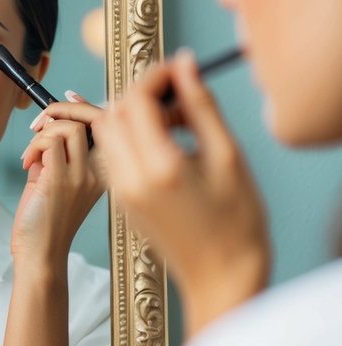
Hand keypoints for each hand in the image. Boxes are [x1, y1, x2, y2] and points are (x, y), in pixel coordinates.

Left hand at [11, 96, 105, 279]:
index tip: (66, 99)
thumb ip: (56, 157)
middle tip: (37, 126)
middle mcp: (97, 174)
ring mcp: (80, 177)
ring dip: (43, 133)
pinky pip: (49, 143)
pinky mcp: (59, 181)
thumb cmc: (45, 224)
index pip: (105, 127)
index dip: (85, 107)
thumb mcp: (56, 184)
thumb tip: (46, 130)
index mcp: (102, 174)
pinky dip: (33, 146)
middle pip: (87, 121)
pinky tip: (26, 164)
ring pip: (67, 128)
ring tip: (32, 154)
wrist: (40, 256)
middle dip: (58, 113)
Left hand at [94, 50, 269, 334]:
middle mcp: (130, 179)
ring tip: (176, 119)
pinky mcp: (122, 199)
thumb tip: (185, 66)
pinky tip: (167, 141)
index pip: (135, 100)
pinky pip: (114, 152)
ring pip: (109, 131)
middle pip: (114, 111)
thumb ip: (201, 107)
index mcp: (158, 168)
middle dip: (142, 92)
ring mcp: (121, 191)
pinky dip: (132, 135)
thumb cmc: (236, 225)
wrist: (221, 278)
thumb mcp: (228, 157)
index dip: (156, 76)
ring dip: (134, 112)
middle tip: (178, 91)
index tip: (180, 69)